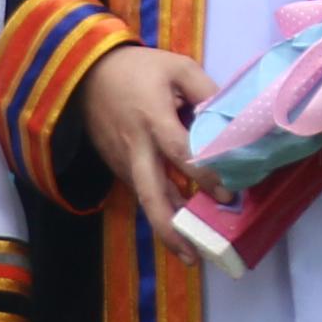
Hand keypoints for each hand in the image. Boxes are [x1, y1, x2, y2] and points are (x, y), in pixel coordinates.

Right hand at [79, 45, 220, 239]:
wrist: (87, 72)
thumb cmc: (139, 69)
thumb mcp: (177, 67)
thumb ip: (207, 91)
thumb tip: (233, 121)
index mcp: (152, 117)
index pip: (179, 152)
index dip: (202, 174)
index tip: (226, 194)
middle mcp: (136, 146)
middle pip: (151, 194)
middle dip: (171, 227)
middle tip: (194, 254)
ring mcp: (122, 159)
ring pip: (145, 199)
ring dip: (166, 227)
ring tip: (190, 253)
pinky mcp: (116, 165)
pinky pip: (140, 189)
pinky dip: (160, 206)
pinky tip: (178, 221)